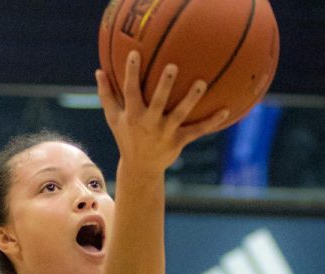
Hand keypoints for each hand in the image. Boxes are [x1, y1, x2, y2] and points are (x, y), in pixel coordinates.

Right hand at [96, 51, 229, 173]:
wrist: (141, 168)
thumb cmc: (126, 137)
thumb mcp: (113, 118)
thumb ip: (107, 95)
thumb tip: (99, 70)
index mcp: (133, 115)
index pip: (130, 91)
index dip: (132, 73)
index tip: (135, 54)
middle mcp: (149, 123)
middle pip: (157, 102)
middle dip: (164, 85)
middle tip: (172, 66)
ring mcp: (166, 132)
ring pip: (180, 114)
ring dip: (191, 99)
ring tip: (201, 83)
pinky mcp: (179, 140)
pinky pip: (198, 130)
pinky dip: (212, 122)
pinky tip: (225, 110)